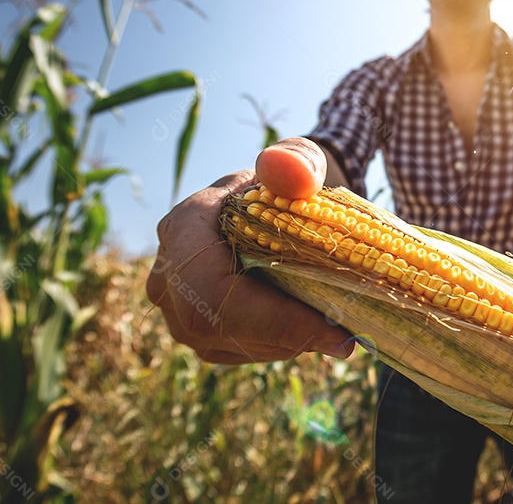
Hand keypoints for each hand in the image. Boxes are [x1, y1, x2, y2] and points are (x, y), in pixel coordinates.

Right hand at [146, 138, 354, 362]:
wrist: (274, 204)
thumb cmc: (289, 181)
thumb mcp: (300, 162)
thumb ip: (298, 162)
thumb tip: (286, 171)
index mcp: (183, 227)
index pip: (214, 288)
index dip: (272, 317)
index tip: (334, 327)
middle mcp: (168, 274)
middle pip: (221, 326)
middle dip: (287, 335)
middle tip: (344, 336)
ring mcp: (176, 309)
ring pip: (231, 344)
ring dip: (288, 343)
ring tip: (333, 327)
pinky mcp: (197, 332)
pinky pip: (236, 351)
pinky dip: (280, 346)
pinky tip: (312, 329)